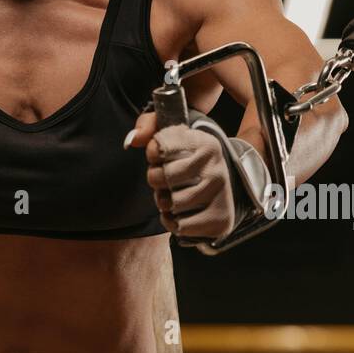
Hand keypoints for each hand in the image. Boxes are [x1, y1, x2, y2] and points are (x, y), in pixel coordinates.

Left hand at [125, 110, 236, 242]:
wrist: (217, 184)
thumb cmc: (184, 157)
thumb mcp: (168, 132)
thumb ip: (147, 126)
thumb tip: (133, 140)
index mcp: (205, 143)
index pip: (160, 148)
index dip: (153, 154)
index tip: (161, 155)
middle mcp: (217, 167)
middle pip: (163, 177)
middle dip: (156, 179)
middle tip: (165, 178)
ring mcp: (221, 195)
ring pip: (172, 203)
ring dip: (164, 202)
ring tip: (173, 194)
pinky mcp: (220, 219)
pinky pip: (180, 226)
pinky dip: (172, 222)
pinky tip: (180, 212)